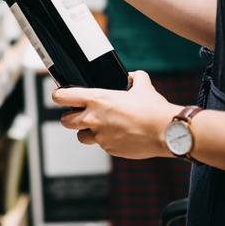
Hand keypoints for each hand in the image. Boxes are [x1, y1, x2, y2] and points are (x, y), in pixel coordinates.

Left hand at [53, 71, 182, 159]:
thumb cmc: (153, 109)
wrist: (166, 131)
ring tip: (98, 128)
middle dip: (70, 117)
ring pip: (80, 136)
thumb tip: (133, 76)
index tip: (59, 96)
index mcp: (96, 99)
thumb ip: (135, 78)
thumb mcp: (143, 86)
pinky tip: (118, 136)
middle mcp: (93, 118)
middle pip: (65, 120)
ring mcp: (100, 135)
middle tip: (78, 115)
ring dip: (86, 132)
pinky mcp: (109, 149)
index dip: (58, 96)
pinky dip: (106, 141)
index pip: (62, 96)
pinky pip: (101, 145)